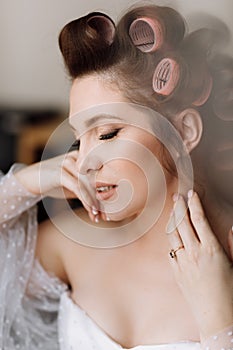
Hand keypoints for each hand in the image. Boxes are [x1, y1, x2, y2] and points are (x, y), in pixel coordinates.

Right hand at [15, 151, 100, 221]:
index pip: (99, 174)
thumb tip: (102, 205)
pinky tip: (90, 210)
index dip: (106, 191)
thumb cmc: (54, 182)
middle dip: (101, 199)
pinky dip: (86, 200)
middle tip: (105, 215)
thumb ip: (87, 191)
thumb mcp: (73, 186)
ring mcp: (68, 163)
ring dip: (94, 202)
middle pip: (95, 179)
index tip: (109, 207)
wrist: (30, 180)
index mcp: (82, 157)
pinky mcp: (60, 172)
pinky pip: (78, 187)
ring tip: (97, 215)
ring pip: (88, 184)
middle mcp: (77, 157)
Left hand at [167, 191, 232, 340]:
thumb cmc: (231, 292)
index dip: (194, 203)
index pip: (199, 219)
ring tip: (173, 211)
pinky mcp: (177, 272)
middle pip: (182, 223)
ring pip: (173, 234)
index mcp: (211, 249)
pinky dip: (171, 238)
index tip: (191, 193)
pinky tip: (172, 233)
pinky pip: (170, 250)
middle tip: (177, 196)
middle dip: (179, 207)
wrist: (218, 318)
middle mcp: (194, 253)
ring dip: (172, 220)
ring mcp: (183, 263)